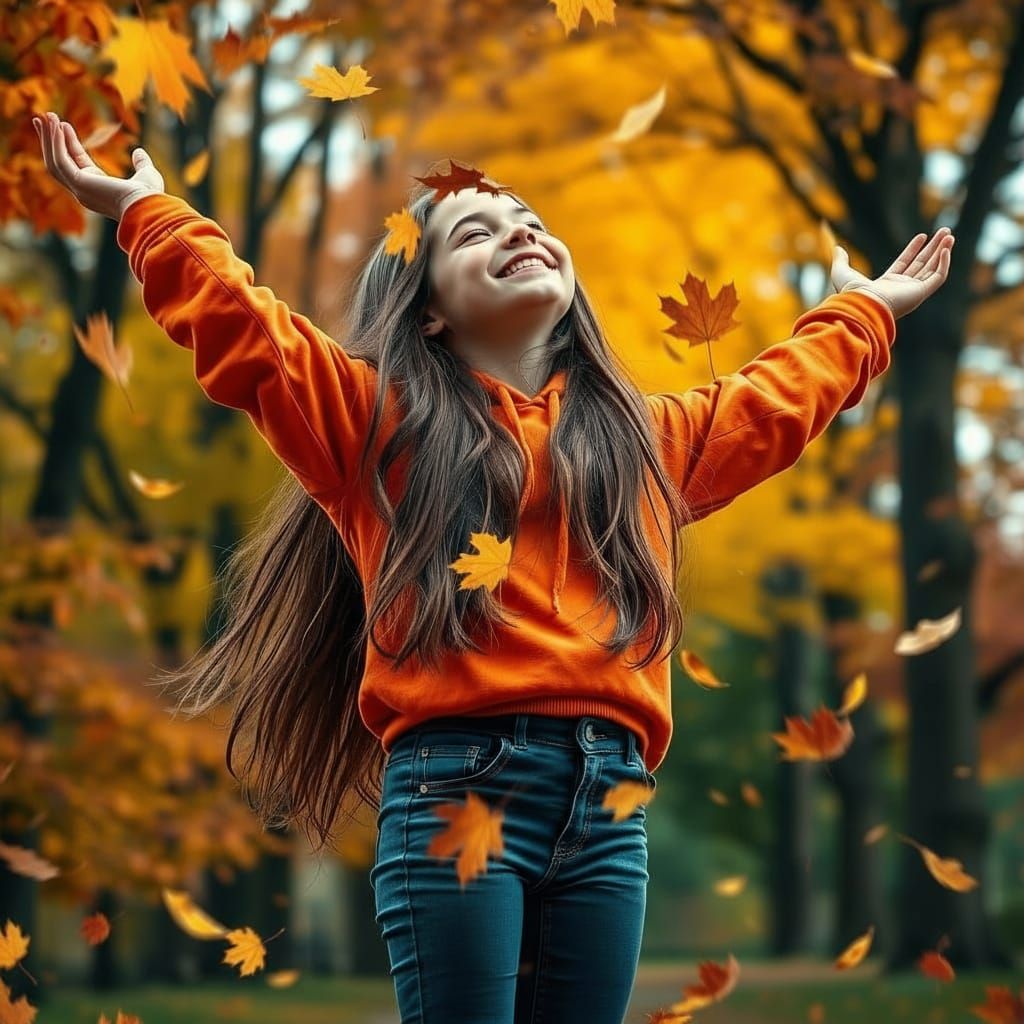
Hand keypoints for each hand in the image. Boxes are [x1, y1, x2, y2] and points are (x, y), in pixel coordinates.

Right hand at [32, 111, 164, 220]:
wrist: (150, 208)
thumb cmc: (151, 197)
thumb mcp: (147, 175)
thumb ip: (141, 164)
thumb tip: (139, 152)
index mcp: (98, 189)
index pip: (76, 164)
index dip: (68, 144)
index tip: (63, 125)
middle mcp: (85, 191)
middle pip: (59, 164)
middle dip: (49, 141)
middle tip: (41, 119)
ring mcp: (80, 190)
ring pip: (55, 162)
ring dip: (49, 139)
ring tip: (46, 116)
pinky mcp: (79, 184)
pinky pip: (61, 161)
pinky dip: (56, 143)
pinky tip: (56, 126)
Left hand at [830, 228, 954, 318]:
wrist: (863, 304)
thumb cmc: (851, 293)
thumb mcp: (842, 272)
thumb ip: (840, 260)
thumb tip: (836, 248)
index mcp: (887, 285)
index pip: (905, 264)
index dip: (913, 250)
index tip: (922, 236)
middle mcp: (902, 288)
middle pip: (922, 264)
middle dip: (933, 248)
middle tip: (944, 232)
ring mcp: (913, 291)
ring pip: (932, 268)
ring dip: (942, 251)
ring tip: (950, 235)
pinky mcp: (921, 293)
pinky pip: (938, 277)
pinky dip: (944, 263)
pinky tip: (946, 249)